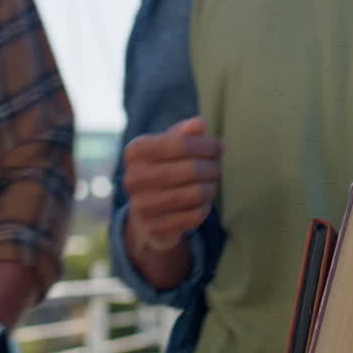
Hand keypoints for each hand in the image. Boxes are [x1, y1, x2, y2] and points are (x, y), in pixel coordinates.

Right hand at [122, 117, 221, 251]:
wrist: (145, 211)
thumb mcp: (167, 146)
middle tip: (217, 168)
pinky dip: (204, 208)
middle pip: (190, 169)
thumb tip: (199, 123)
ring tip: (212, 184)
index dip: (206, 144)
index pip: (181, 143)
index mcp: (135, 151)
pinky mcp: (155, 228)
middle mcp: (133, 178)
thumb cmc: (162, 168)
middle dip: (211, 167)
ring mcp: (142, 205)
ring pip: (195, 194)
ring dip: (211, 188)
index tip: (220, 147)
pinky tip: (203, 203)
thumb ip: (183, 133)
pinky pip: (194, 216)